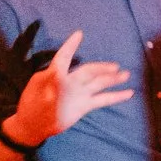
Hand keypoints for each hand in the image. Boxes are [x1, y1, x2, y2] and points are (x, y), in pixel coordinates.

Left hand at [5, 30, 132, 145]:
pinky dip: (116, 96)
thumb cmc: (31, 108)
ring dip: (112, 78)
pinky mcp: (84, 105)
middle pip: (89, 71)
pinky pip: (103, 99)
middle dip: (102, 67)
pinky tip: (129, 93)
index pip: (64, 57)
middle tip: (115, 67)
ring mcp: (79, 94)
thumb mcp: (37, 94)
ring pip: (99, 83)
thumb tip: (58, 73)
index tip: (79, 34)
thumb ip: (49, 83)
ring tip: (126, 74)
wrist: (33, 126)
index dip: (71, 46)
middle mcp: (70, 82)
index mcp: (55, 75)